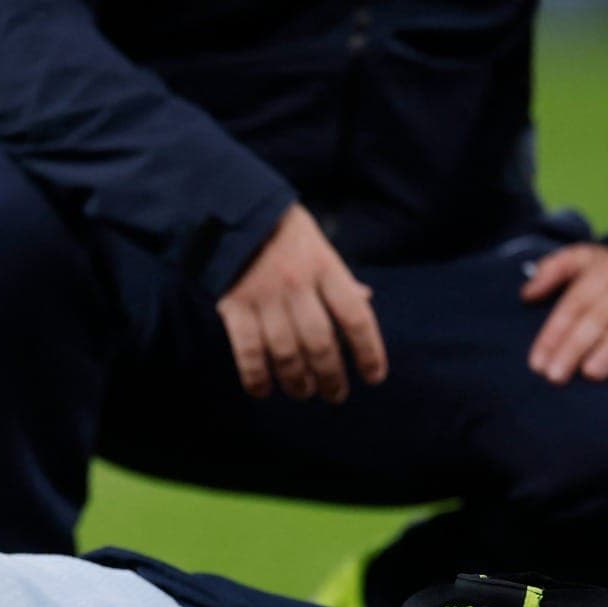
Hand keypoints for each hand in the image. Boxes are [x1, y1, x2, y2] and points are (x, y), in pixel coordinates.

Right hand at [215, 203, 387, 402]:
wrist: (233, 211)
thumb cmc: (284, 233)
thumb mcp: (321, 247)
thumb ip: (340, 278)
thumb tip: (365, 300)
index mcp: (325, 268)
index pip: (355, 317)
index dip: (369, 351)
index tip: (374, 377)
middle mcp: (298, 285)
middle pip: (321, 343)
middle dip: (331, 377)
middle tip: (336, 395)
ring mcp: (264, 297)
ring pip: (286, 353)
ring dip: (297, 381)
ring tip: (304, 392)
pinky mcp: (234, 306)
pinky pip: (247, 351)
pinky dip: (256, 377)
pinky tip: (263, 391)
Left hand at [522, 243, 607, 383]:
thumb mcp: (581, 257)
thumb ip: (552, 270)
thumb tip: (526, 294)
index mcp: (601, 272)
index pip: (573, 305)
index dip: (553, 333)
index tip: (537, 363)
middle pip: (597, 317)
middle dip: (574, 346)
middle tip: (555, 376)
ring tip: (592, 372)